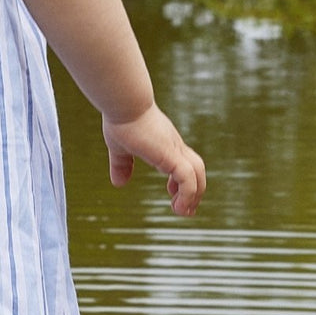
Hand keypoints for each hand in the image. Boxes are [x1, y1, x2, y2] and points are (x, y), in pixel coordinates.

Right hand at [102, 103, 205, 217]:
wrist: (124, 102)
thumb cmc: (120, 119)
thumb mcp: (119, 148)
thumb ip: (121, 165)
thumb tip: (118, 183)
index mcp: (165, 144)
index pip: (184, 163)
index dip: (182, 181)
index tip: (173, 196)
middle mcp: (174, 146)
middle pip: (197, 168)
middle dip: (194, 191)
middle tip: (186, 211)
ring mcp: (174, 149)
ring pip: (198, 174)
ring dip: (194, 195)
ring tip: (182, 212)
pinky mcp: (171, 154)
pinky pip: (188, 178)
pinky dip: (188, 194)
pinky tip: (178, 205)